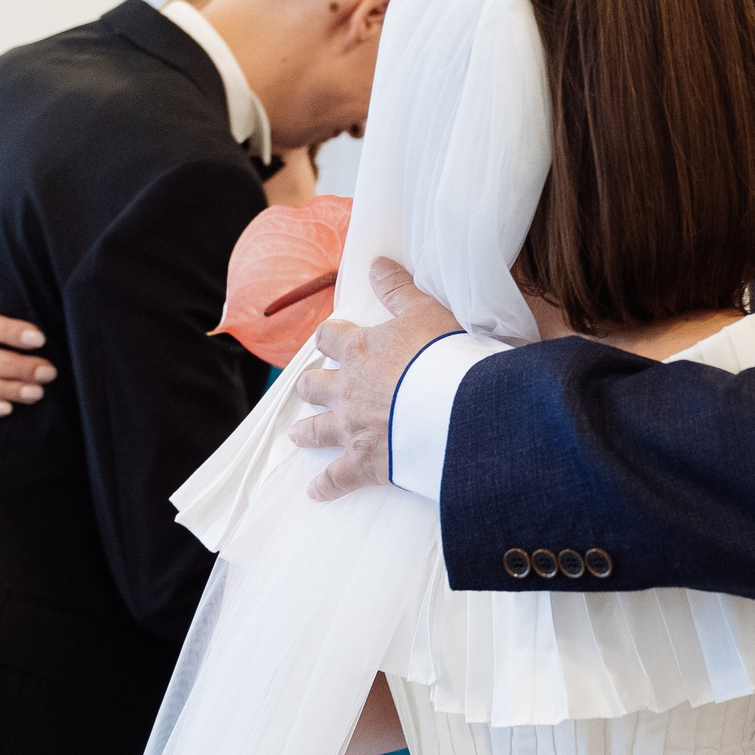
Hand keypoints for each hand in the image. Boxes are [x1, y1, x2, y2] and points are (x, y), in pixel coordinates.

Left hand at [289, 258, 462, 500]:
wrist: (455, 408)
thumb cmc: (443, 357)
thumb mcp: (425, 311)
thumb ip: (398, 288)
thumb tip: (376, 262)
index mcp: (359, 351)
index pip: (331, 338)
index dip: (330, 339)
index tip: (330, 341)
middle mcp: (347, 389)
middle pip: (314, 385)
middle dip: (311, 386)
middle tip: (309, 388)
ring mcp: (352, 428)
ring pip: (316, 430)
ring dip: (306, 432)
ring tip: (298, 435)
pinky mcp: (364, 463)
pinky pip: (336, 479)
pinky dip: (325, 487)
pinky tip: (315, 492)